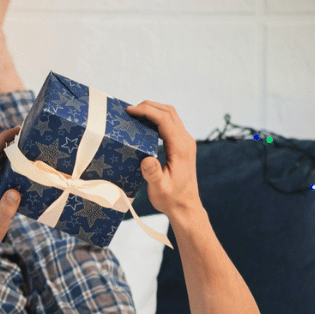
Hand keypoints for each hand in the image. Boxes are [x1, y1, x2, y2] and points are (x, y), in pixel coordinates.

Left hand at [0, 127, 21, 256]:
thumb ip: (6, 209)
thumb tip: (15, 191)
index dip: (4, 138)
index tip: (18, 128)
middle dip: (11, 141)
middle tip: (32, 135)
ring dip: (13, 153)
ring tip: (33, 148)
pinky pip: (0, 173)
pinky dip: (12, 167)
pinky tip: (25, 171)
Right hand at [125, 101, 201, 219]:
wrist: (185, 206)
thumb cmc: (171, 199)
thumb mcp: (159, 188)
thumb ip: (153, 173)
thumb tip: (147, 158)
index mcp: (180, 148)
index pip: (164, 120)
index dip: (146, 111)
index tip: (129, 111)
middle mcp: (185, 141)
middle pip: (169, 112)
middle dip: (149, 106)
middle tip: (129, 111)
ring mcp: (185, 142)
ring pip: (170, 116)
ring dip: (153, 111)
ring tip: (134, 115)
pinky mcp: (182, 145)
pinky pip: (170, 124)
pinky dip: (156, 119)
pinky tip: (143, 125)